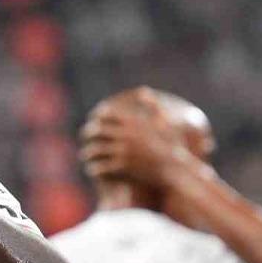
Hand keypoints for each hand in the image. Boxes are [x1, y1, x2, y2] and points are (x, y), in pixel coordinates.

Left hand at [78, 87, 196, 186]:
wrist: (177, 171)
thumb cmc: (172, 147)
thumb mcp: (164, 122)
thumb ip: (153, 105)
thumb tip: (144, 91)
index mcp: (134, 122)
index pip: (107, 113)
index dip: (98, 115)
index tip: (94, 118)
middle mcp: (126, 135)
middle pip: (97, 131)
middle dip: (88, 133)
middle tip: (84, 136)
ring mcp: (123, 151)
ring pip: (95, 150)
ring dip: (88, 152)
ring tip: (86, 155)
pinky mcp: (122, 167)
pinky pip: (100, 167)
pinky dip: (94, 168)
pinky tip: (92, 169)